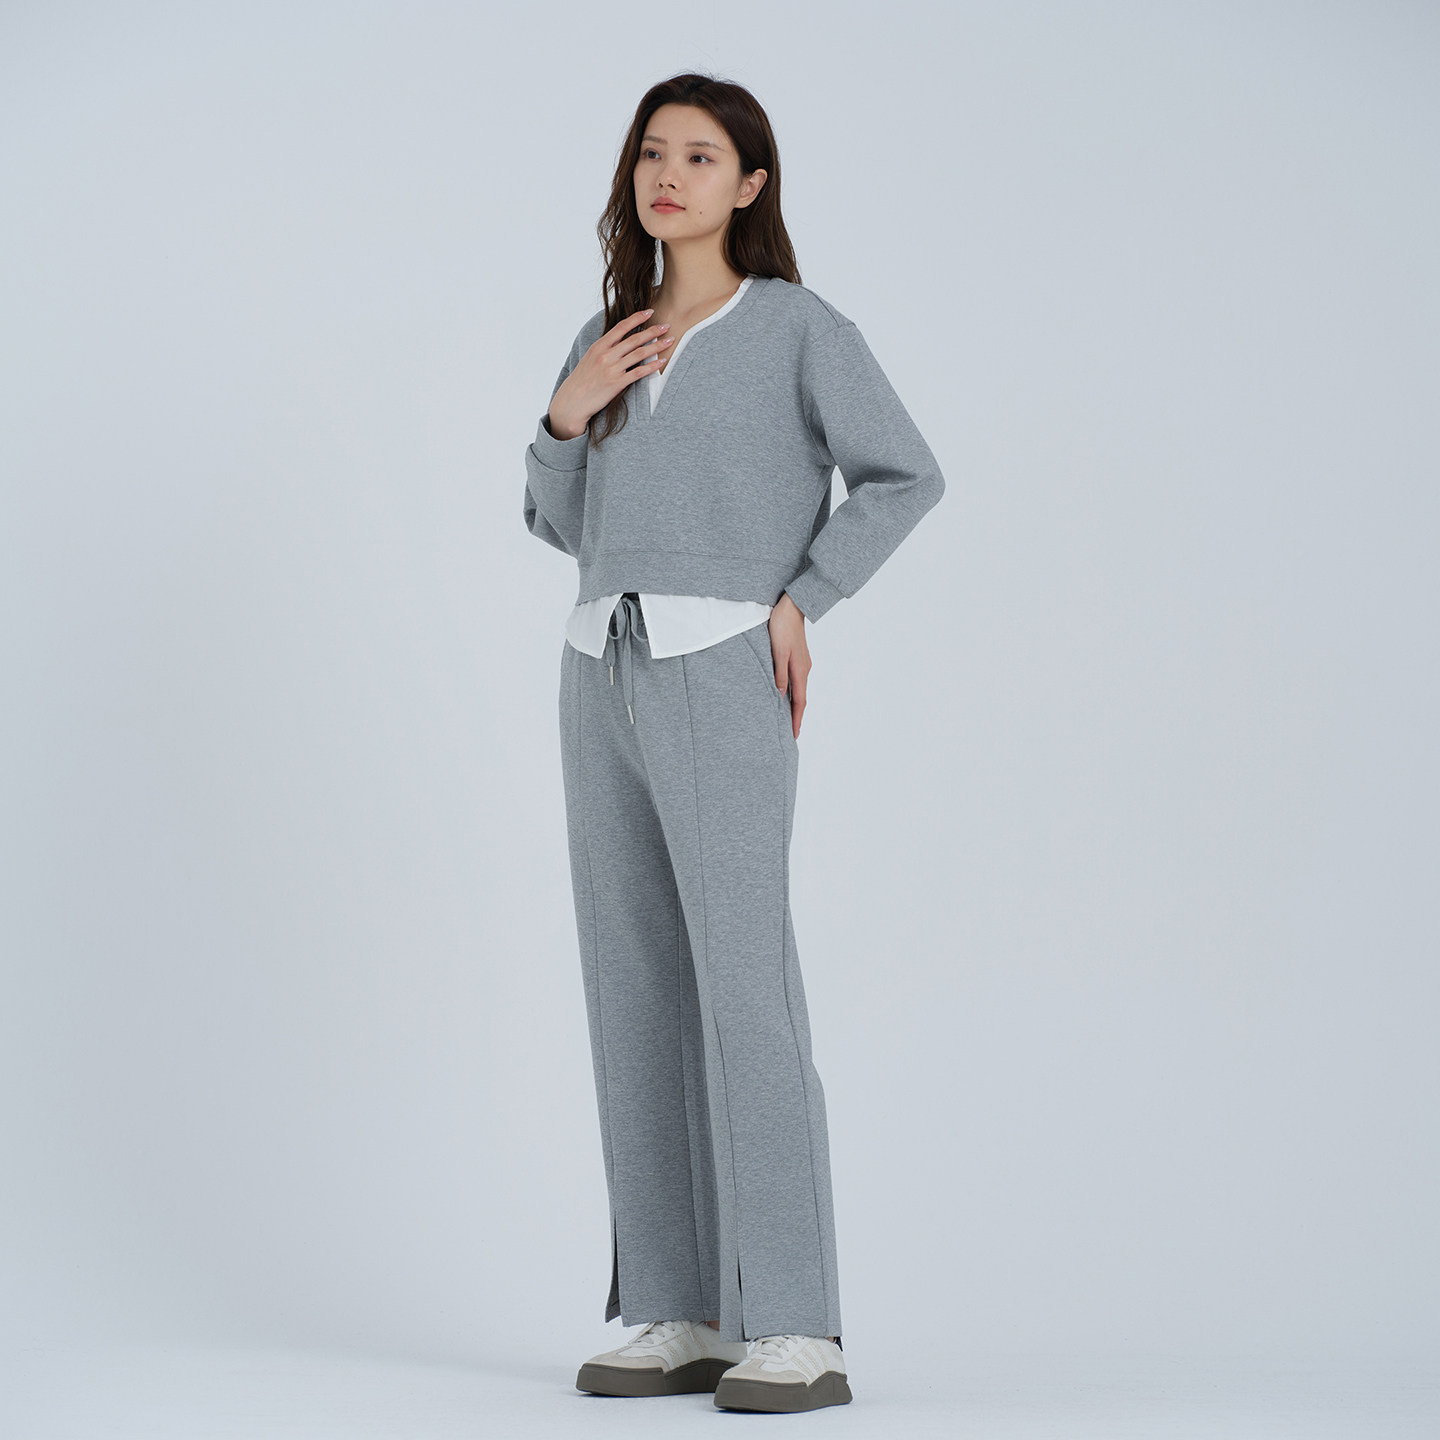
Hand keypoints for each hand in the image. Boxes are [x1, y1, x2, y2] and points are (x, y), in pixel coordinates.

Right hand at [547, 308, 674, 439]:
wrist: (573, 401)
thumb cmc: (582, 380)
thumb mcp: (590, 358)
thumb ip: (605, 348)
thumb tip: (620, 339)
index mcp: (599, 346)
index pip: (621, 327)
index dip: (637, 318)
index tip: (650, 312)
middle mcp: (606, 355)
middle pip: (634, 339)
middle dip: (653, 331)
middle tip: (667, 325)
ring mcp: (612, 369)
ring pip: (639, 353)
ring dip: (657, 346)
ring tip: (670, 340)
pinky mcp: (617, 383)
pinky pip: (639, 372)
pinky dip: (652, 366)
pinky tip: (662, 361)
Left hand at [767, 592, 810, 739]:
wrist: (792, 606)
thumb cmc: (782, 626)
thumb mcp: (777, 651)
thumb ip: (779, 673)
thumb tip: (780, 695)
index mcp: (799, 670)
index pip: (799, 701)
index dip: (796, 719)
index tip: (793, 735)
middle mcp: (803, 669)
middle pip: (800, 699)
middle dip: (796, 717)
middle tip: (790, 733)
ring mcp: (802, 663)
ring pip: (798, 690)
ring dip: (793, 705)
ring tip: (787, 718)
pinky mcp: (797, 657)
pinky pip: (796, 681)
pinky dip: (792, 693)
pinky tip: (785, 694)